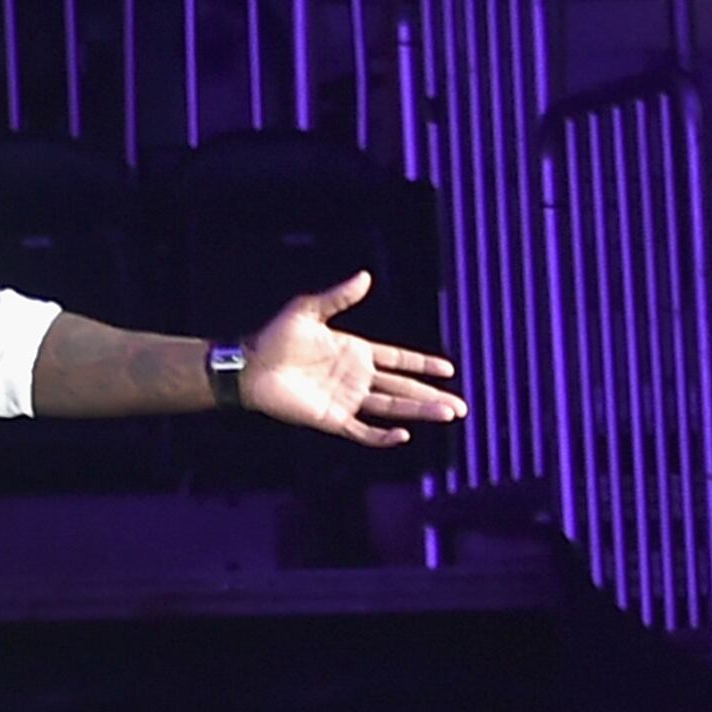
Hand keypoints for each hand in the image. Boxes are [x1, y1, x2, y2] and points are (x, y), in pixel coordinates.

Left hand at [237, 273, 466, 444]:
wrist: (251, 366)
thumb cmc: (276, 337)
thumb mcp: (309, 310)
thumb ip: (339, 297)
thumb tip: (365, 277)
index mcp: (356, 351)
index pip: (399, 360)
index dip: (423, 365)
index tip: (448, 370)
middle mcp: (357, 377)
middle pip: (403, 388)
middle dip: (432, 395)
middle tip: (461, 405)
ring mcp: (347, 399)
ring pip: (391, 408)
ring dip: (418, 412)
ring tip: (447, 414)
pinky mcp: (332, 418)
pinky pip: (363, 430)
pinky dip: (382, 435)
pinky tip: (404, 433)